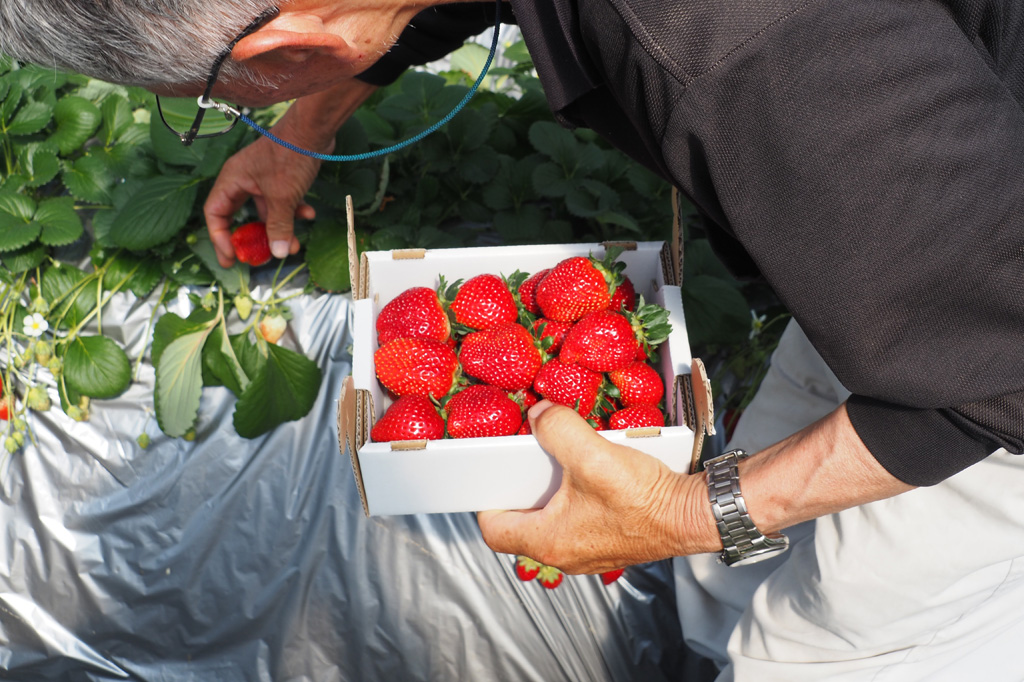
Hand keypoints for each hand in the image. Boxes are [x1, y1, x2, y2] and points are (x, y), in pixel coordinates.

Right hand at [205, 128, 322, 266]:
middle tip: (257, 259)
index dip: (220, 238)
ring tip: (295, 246)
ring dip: (279, 229)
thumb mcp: (283, 197)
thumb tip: (278, 253)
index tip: (232, 257)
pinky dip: (294, 212)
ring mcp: (263, 179)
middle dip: (251, 238)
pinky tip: (309, 215)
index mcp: (232, 180)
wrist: (315, 129)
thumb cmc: (291, 156)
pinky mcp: (281, 178)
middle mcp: (243, 180)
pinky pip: (282, 202)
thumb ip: (278, 226)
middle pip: (239, 215)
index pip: (215, 214)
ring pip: (266, 212)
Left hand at [477, 401, 718, 573]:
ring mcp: (589, 552)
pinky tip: (590, 474)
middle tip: (524, 464)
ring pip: (553, 523)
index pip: (494, 531)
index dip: (487, 500)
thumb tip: (538, 414)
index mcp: (550, 541)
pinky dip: (577, 498)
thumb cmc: (645, 499)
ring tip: (558, 464)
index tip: (492, 476)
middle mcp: (566, 554)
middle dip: (522, 492)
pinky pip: (579, 521)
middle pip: (523, 525)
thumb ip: (557, 429)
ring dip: (552, 494)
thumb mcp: (593, 454)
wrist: (694, 515)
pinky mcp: (610, 541)